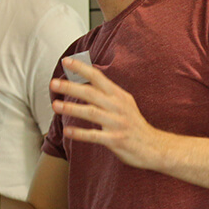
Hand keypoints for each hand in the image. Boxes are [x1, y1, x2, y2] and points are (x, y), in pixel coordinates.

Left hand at [50, 57, 169, 170]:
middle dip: (71, 87)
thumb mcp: (123, 104)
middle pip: (91, 93)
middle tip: (53, 83)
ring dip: (72, 108)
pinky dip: (80, 133)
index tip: (66, 62)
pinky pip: (95, 136)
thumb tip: (82, 81)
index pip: (98, 77)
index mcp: (118, 95)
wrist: (154, 147)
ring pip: (91, 112)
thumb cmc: (133, 124)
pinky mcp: (116, 140)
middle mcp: (118, 106)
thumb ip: (105, 94)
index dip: (81, 68)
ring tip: (55, 105)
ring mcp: (117, 123)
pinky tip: (67, 131)